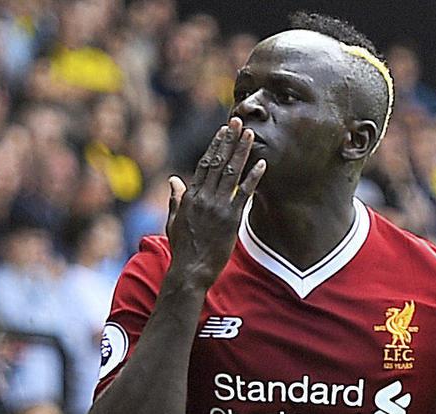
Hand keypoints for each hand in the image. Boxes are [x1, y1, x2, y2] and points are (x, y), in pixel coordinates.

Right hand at [165, 117, 265, 289]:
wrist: (191, 270)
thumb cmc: (182, 247)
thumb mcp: (174, 220)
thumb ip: (176, 198)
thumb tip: (174, 179)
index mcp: (190, 196)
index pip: (204, 164)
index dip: (215, 145)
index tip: (223, 130)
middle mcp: (203, 198)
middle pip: (218, 162)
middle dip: (229, 140)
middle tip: (239, 122)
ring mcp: (218, 207)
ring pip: (231, 173)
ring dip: (242, 152)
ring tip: (250, 135)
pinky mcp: (231, 219)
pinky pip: (244, 194)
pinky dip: (253, 178)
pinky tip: (262, 164)